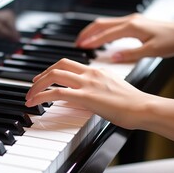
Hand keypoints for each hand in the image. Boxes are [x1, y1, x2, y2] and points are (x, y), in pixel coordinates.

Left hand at [25, 58, 150, 128]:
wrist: (143, 107)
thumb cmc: (133, 103)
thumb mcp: (114, 91)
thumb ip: (99, 90)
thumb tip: (88, 98)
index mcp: (98, 71)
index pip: (71, 64)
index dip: (54, 69)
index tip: (46, 77)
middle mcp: (91, 73)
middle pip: (59, 65)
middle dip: (43, 74)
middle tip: (34, 84)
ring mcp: (88, 83)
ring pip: (55, 75)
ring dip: (38, 85)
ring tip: (30, 96)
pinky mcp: (86, 96)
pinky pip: (57, 92)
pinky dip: (42, 95)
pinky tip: (35, 102)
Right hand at [75, 13, 173, 62]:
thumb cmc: (173, 41)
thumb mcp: (151, 51)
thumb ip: (130, 55)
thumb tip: (112, 57)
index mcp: (132, 27)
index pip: (106, 34)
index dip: (92, 42)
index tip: (80, 47)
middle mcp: (131, 21)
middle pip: (102, 24)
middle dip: (87, 33)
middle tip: (77, 43)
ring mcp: (133, 20)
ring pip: (107, 23)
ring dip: (94, 31)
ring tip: (85, 41)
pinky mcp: (137, 23)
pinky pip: (114, 25)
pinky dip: (104, 31)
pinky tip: (102, 39)